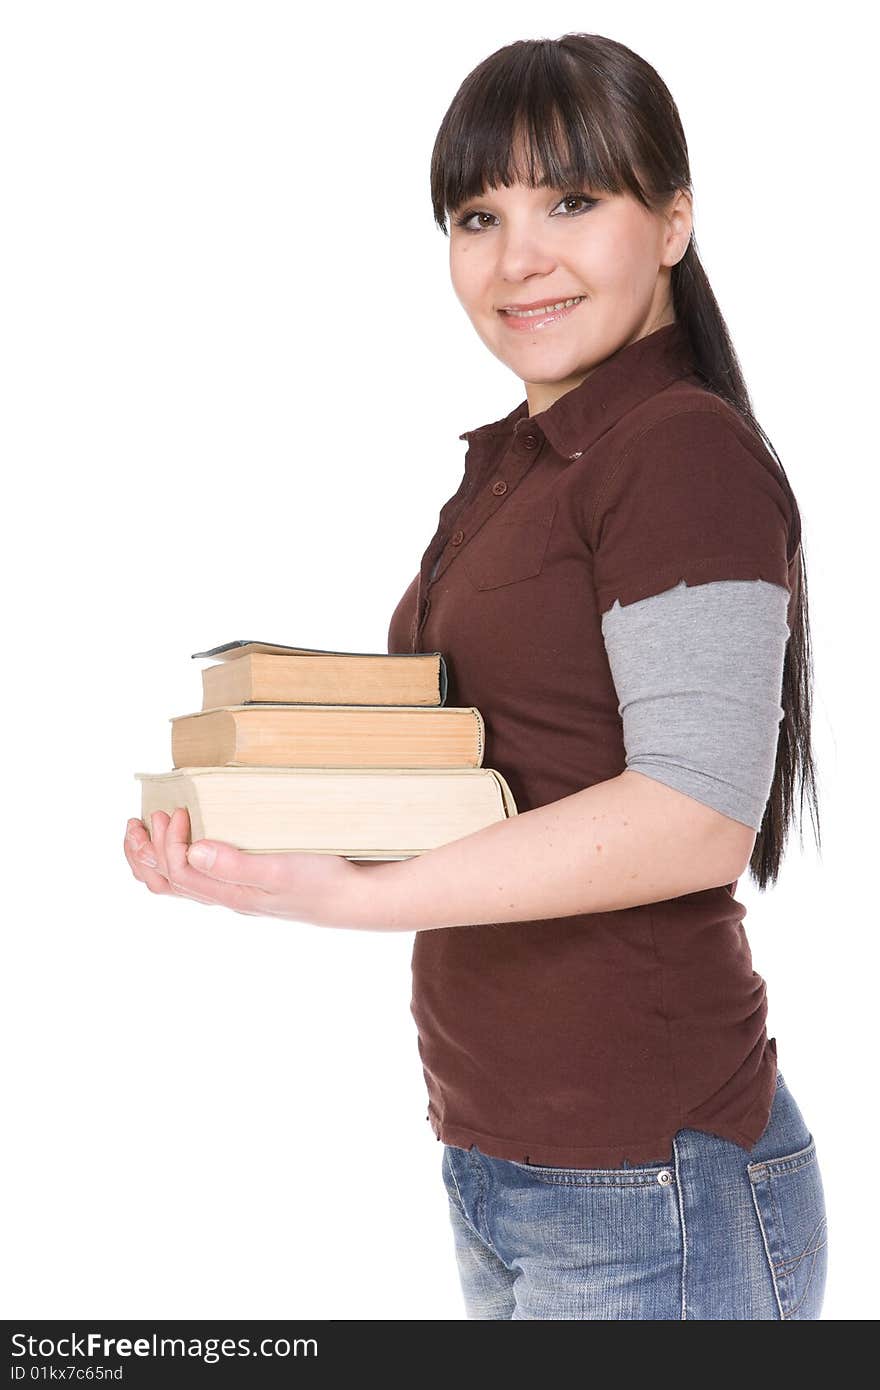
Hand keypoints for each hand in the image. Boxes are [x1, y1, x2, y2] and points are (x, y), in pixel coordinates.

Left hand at [123, 807, 370, 927]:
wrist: (351, 897)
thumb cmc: (320, 880)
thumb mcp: (280, 869)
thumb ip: (236, 863)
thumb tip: (192, 850)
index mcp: (228, 892)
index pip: (178, 870)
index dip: (168, 840)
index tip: (181, 810)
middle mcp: (224, 895)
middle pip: (166, 882)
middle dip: (143, 852)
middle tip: (138, 820)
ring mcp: (233, 891)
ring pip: (178, 882)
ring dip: (153, 857)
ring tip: (143, 831)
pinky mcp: (245, 882)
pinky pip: (197, 877)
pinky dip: (176, 859)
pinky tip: (183, 843)